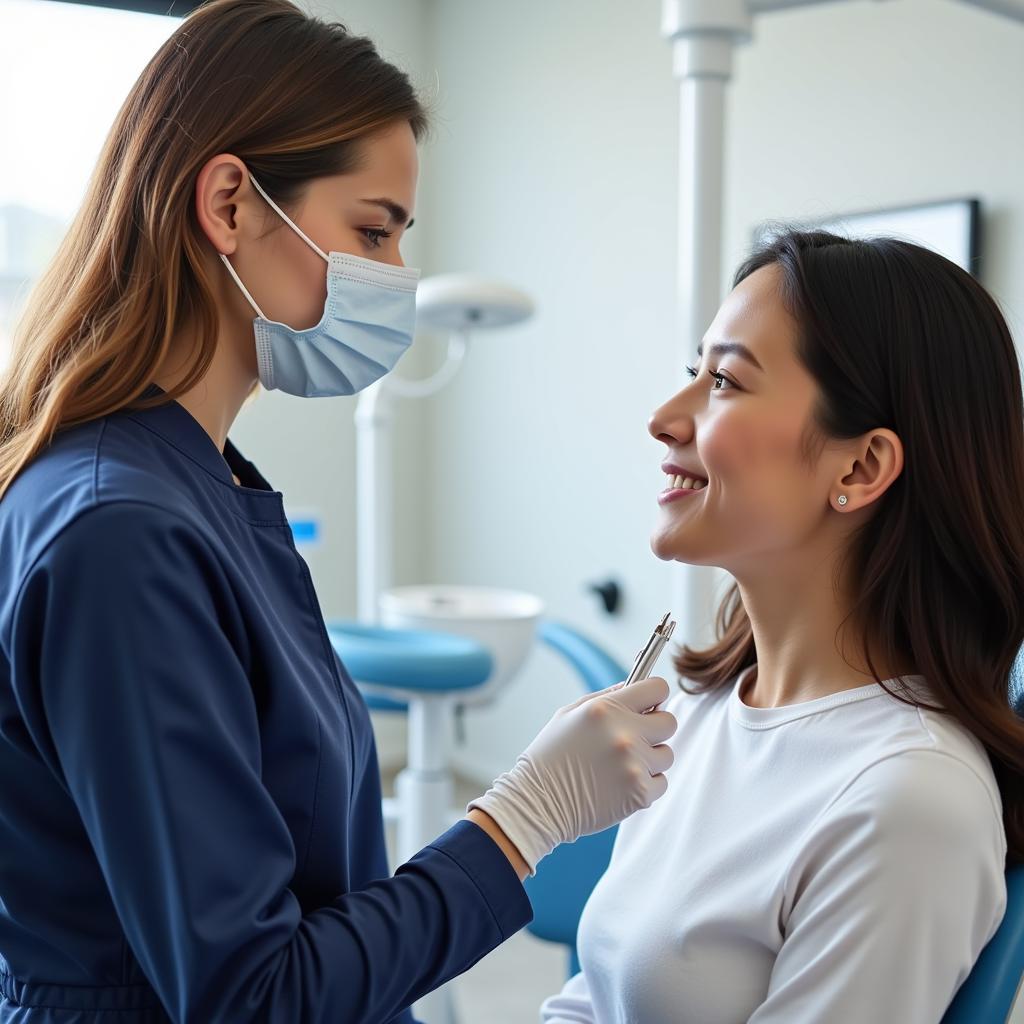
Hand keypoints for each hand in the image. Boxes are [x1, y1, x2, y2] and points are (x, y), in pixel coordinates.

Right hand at [466, 676, 675, 872]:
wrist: (539, 803)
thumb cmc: (551, 756)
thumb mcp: (569, 714)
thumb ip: (606, 696)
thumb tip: (635, 685)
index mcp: (607, 709)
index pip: (658, 688)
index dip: (655, 695)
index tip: (649, 705)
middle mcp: (624, 734)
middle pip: (669, 721)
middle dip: (655, 727)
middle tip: (635, 737)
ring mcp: (635, 765)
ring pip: (666, 754)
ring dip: (649, 758)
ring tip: (621, 764)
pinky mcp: (640, 793)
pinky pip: (661, 782)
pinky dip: (645, 784)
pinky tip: (620, 783)